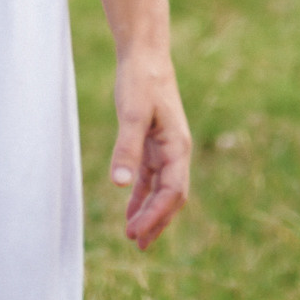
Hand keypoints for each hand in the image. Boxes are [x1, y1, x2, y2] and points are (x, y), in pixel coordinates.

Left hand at [108, 50, 190, 248]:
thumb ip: (127, 148)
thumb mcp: (132, 114)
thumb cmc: (141, 81)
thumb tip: (121, 185)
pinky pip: (151, 177)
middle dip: (157, 221)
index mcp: (178, 146)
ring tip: (134, 237)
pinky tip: (130, 210)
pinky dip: (142, 195)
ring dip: (150, 212)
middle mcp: (176, 151)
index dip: (156, 215)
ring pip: (162, 190)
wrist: (145, 55)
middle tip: (137, 244)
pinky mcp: (153, 143)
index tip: (136, 234)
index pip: (172, 192)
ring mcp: (166, 148)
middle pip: (172, 196)